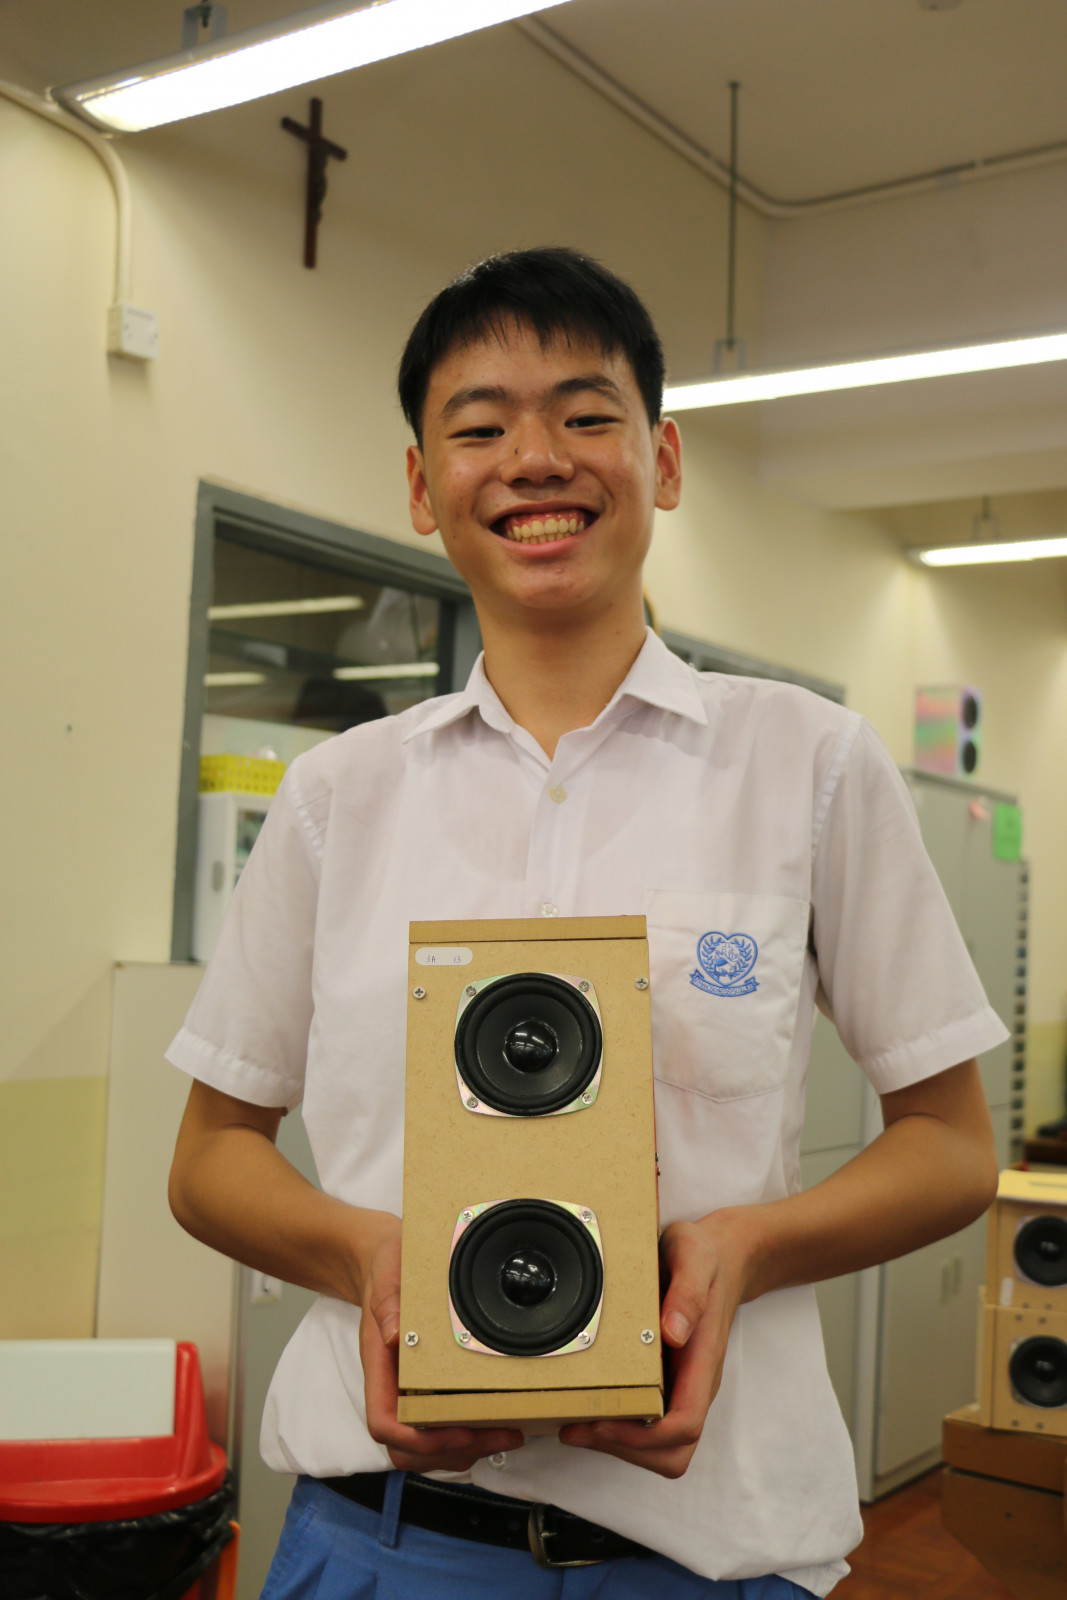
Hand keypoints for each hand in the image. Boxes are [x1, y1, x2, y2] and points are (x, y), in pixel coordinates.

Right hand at [357, 1215, 523, 1471]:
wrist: (384, 1260)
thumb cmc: (386, 1269)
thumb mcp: (386, 1274)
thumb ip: (387, 1301)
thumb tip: (394, 1333)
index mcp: (379, 1366)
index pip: (384, 1422)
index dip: (419, 1438)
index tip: (459, 1431)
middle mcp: (391, 1386)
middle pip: (408, 1448)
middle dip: (452, 1451)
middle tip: (499, 1435)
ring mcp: (407, 1390)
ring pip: (424, 1448)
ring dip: (462, 1451)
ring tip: (504, 1434)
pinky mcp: (425, 1387)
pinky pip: (438, 1428)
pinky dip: (464, 1437)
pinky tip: (492, 1423)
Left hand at [559, 1214, 750, 1477]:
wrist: (720, 1255)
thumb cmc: (705, 1257)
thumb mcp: (694, 1257)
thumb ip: (688, 1292)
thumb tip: (673, 1332)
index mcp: (703, 1360)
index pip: (684, 1424)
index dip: (643, 1436)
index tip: (602, 1422)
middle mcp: (695, 1382)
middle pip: (673, 1450)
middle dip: (625, 1448)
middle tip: (579, 1429)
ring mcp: (683, 1385)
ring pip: (662, 1446)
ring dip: (620, 1444)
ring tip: (579, 1424)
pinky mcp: (669, 1381)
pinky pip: (651, 1424)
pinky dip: (620, 1427)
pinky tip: (592, 1406)